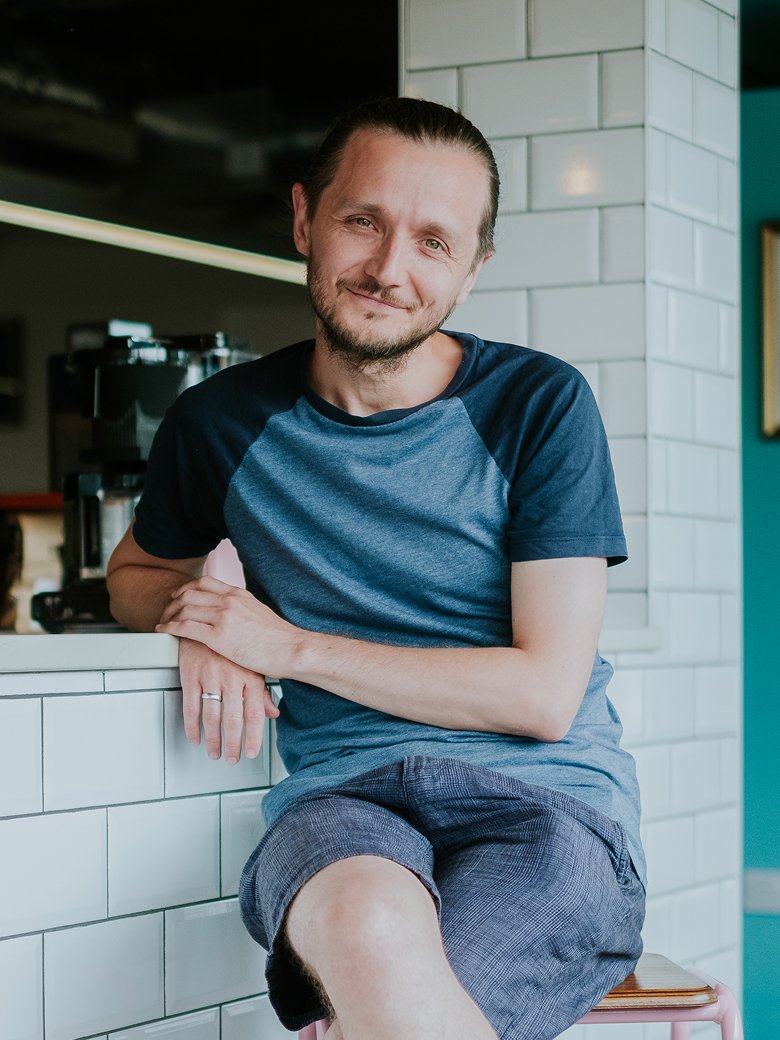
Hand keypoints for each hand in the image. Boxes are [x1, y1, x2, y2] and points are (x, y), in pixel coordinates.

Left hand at [156, 575, 303, 677]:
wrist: (292, 649)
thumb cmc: (280, 638)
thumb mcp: (260, 613)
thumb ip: (243, 609)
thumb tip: (234, 614)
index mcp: (239, 595)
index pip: (205, 582)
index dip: (186, 588)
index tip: (179, 596)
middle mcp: (229, 601)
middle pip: (190, 593)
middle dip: (173, 602)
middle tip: (167, 611)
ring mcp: (223, 617)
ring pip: (184, 608)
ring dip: (169, 615)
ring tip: (163, 622)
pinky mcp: (219, 637)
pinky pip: (185, 627)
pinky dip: (170, 627)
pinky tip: (165, 631)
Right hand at [177, 637, 279, 764]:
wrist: (209, 617)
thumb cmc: (234, 643)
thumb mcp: (254, 665)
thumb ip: (262, 692)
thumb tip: (273, 713)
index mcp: (251, 676)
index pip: (255, 714)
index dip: (253, 737)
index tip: (251, 752)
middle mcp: (232, 677)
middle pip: (234, 720)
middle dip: (233, 744)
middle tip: (232, 758)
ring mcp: (211, 676)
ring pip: (212, 717)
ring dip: (213, 740)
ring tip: (214, 752)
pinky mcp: (191, 674)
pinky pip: (191, 706)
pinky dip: (192, 726)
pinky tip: (195, 737)